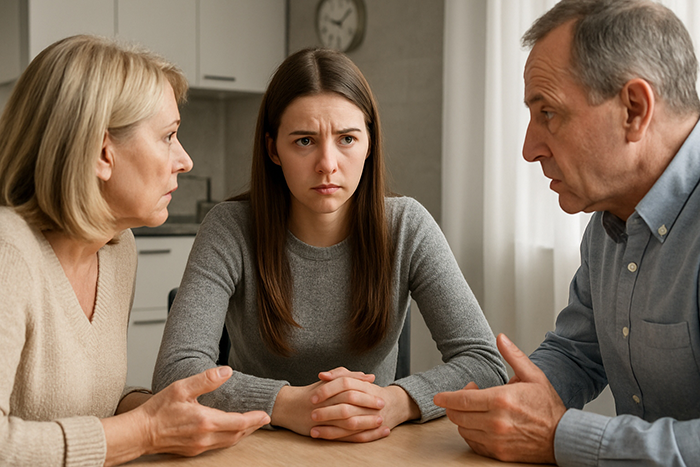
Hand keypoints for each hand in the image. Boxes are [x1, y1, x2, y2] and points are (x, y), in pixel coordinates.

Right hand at [137, 366, 269, 455]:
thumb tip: (227, 371)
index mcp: (205, 421)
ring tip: (251, 424)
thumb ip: (206, 380)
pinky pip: (218, 446)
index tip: (265, 414)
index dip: (254, 419)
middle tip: (263, 419)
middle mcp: (205, 437)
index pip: (238, 422)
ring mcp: (199, 446)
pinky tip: (230, 431)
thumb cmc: (158, 410)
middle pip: (237, 435)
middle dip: (252, 427)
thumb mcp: (182, 388)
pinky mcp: (193, 450)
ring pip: (228, 442)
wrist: (139, 433)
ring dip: (242, 434)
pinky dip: (229, 438)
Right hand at [271, 367, 386, 440]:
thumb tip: (370, 376)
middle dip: (368, 406)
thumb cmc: (312, 393)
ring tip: (382, 424)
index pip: (351, 389)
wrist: (288, 406)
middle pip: (351, 403)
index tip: (381, 396)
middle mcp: (326, 402)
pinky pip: (342, 436)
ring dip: (367, 423)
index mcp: (329, 388)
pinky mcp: (322, 431)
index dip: (367, 394)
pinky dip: (358, 436)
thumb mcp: (329, 381)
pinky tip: (370, 436)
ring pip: (348, 421)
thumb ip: (349, 376)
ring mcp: (324, 418)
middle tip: (382, 408)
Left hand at [309, 368, 420, 441]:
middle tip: (312, 414)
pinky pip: (355, 437)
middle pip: (346, 407)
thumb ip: (340, 374)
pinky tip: (324, 437)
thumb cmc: (370, 391)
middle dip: (328, 412)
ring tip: (314, 430)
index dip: (328, 390)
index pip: (344, 384)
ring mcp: (373, 418)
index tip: (313, 397)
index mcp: (364, 386)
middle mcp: (370, 402)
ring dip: (330, 429)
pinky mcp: (372, 431)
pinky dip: (339, 438)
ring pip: (350, 424)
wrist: (395, 404)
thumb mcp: (357, 380)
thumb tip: (322, 375)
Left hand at [433, 334, 565, 463]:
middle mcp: (495, 421)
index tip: (439, 396)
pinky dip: (471, 433)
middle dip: (455, 405)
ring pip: (463, 429)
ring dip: (463, 419)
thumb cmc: (548, 407)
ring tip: (477, 409)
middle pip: (458, 415)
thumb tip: (500, 338)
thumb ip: (513, 356)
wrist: (563, 437)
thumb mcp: (533, 376)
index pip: (462, 399)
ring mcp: (496, 439)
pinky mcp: (499, 453)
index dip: (446, 397)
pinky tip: (480, 424)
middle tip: (468, 396)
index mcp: (501, 399)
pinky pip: (473, 443)